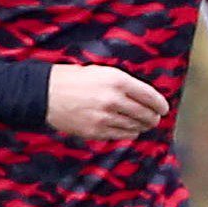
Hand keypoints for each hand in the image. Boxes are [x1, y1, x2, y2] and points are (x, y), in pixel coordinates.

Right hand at [44, 64, 168, 139]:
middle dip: (153, 118)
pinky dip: (129, 133)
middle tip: (154, 118)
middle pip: (145, 114)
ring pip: (135, 126)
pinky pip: (121, 135)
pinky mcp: (95, 131)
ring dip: (142, 126)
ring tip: (142, 124)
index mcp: (116, 80)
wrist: (43, 93)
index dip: (161, 105)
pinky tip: (129, 130)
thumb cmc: (72, 79)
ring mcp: (104, 117)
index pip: (150, 96)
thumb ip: (123, 83)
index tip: (164, 109)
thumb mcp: (100, 71)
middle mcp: (113, 99)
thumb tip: (145, 96)